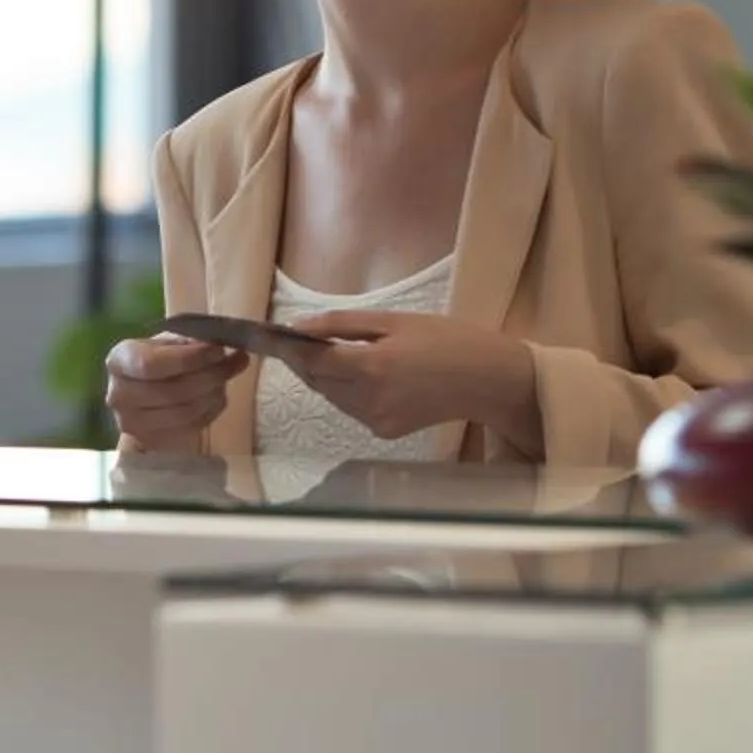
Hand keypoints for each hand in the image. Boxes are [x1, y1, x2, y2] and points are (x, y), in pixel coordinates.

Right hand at [104, 333, 246, 451]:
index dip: (189, 359)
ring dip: (213, 395)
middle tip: (232, 363)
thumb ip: (192, 342)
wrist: (142, 388)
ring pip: (184, 413)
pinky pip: (190, 429)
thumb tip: (222, 348)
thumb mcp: (169, 341)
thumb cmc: (159, 358)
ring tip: (225, 379)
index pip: (151, 364)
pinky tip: (216, 396)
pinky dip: (210, 411)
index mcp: (119, 361)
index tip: (217, 350)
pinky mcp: (151, 442)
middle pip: (171, 392)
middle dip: (209, 377)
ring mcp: (132, 424)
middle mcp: (118, 395)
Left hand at [283, 312, 538, 450]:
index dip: (285, 349)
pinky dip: (347, 391)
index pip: (310, 361)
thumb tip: (298, 328)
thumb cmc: (445, 339)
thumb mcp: (393, 321)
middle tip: (296, 340)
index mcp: (371, 367)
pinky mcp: (385, 431)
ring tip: (333, 353)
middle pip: (316, 381)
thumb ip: (341, 325)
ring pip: (331, 397)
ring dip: (324, 377)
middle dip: (304, 362)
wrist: (487, 379)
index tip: (265, 337)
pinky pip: (351, 408)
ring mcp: (376, 420)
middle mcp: (368, 400)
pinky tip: (364, 374)